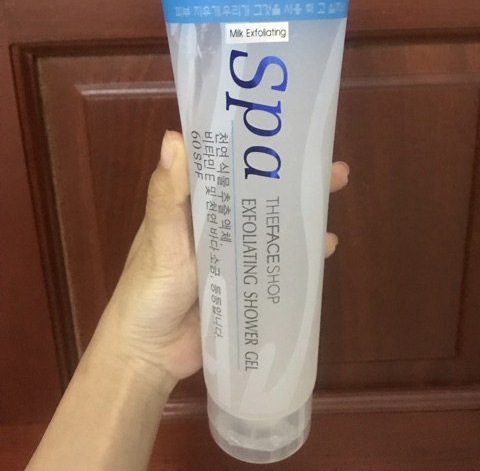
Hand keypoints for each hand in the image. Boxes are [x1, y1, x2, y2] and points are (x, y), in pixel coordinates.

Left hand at [110, 131, 348, 383]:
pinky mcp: (246, 284)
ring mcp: (234, 255)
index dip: (253, 150)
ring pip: (272, 225)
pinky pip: (277, 262)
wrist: (150, 354)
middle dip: (292, 179)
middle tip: (330, 166)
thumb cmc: (147, 290)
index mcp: (193, 207)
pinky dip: (300, 253)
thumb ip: (167, 195)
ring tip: (334, 194)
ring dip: (302, 211)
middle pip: (258, 195)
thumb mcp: (159, 239)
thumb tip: (173, 137)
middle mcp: (216, 225)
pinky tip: (325, 245)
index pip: (226, 168)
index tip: (284, 132)